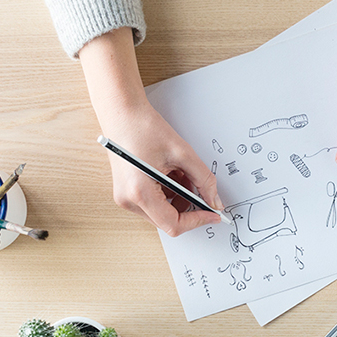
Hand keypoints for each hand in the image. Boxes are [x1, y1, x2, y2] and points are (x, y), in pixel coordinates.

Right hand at [79, 28, 223, 236]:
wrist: (122, 113)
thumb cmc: (144, 128)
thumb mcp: (182, 153)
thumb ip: (203, 180)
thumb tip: (214, 200)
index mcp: (139, 193)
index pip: (173, 224)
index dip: (197, 220)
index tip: (213, 213)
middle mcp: (128, 200)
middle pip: (167, 220)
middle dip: (188, 206)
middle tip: (200, 187)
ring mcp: (124, 197)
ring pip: (161, 211)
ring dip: (179, 197)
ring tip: (182, 172)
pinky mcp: (126, 192)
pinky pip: (153, 202)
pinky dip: (168, 192)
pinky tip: (171, 172)